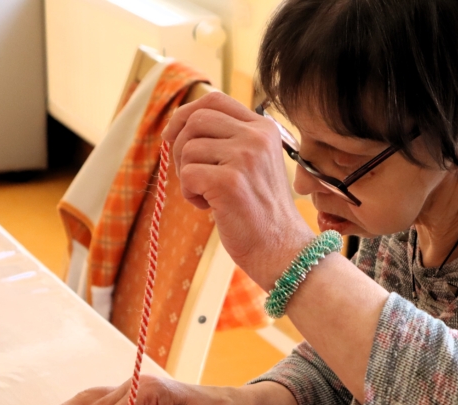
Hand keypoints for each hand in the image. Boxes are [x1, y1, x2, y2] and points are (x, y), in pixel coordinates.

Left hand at [162, 91, 315, 285]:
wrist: (283, 251)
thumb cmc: (263, 213)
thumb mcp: (254, 165)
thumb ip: (230, 142)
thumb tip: (181, 126)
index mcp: (265, 129)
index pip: (215, 100)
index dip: (187, 114)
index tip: (174, 135)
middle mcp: (257, 137)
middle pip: (196, 119)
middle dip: (180, 146)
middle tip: (190, 175)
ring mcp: (245, 158)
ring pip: (188, 148)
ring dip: (186, 175)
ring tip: (207, 197)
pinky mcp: (230, 182)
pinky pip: (187, 174)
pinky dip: (189, 193)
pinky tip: (209, 208)